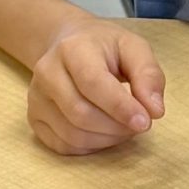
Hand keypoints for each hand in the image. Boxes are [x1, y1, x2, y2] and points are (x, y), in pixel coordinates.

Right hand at [28, 17, 165, 155]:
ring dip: (107, 139)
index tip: (145, 121)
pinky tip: (105, 132)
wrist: (66, 42)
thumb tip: (154, 111)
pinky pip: (63, 145)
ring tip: (124, 126)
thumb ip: (148, 74)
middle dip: (117, 126)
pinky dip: (91, 147)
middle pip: (81, 113)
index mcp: (73, 48)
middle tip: (139, 123)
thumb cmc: (104, 46)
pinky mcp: (34, 118)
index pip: (93, 83)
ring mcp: (36, 98)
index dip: (120, 107)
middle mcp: (47, 72)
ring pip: (72, 134)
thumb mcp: (133, 47)